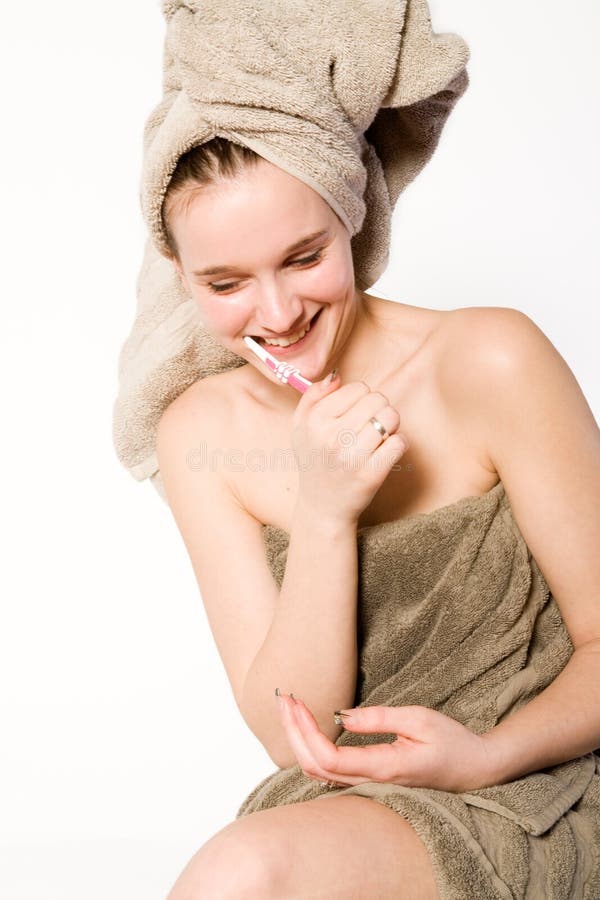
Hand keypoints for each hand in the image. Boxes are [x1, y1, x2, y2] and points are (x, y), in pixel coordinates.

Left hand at [276, 693, 495, 793]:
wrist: (476, 769)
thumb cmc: (453, 742)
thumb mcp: (420, 719)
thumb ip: (379, 718)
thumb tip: (342, 716)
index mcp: (384, 768)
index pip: (329, 758)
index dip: (305, 732)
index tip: (296, 702)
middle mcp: (372, 782)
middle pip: (315, 767)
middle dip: (293, 733)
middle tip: (283, 699)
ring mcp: (370, 785)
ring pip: (319, 772)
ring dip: (299, 740)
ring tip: (290, 708)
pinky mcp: (371, 779)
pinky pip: (330, 772)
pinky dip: (311, 749)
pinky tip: (306, 728)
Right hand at [291, 377, 408, 524]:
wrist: (322, 506)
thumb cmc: (315, 461)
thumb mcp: (300, 428)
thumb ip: (312, 396)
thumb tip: (337, 375)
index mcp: (315, 421)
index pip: (358, 388)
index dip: (361, 399)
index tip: (355, 415)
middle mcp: (331, 437)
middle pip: (378, 400)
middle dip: (379, 410)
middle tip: (370, 427)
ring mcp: (352, 457)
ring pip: (391, 418)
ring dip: (390, 426)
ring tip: (379, 437)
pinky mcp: (371, 475)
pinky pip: (399, 443)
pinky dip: (398, 445)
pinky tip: (385, 452)